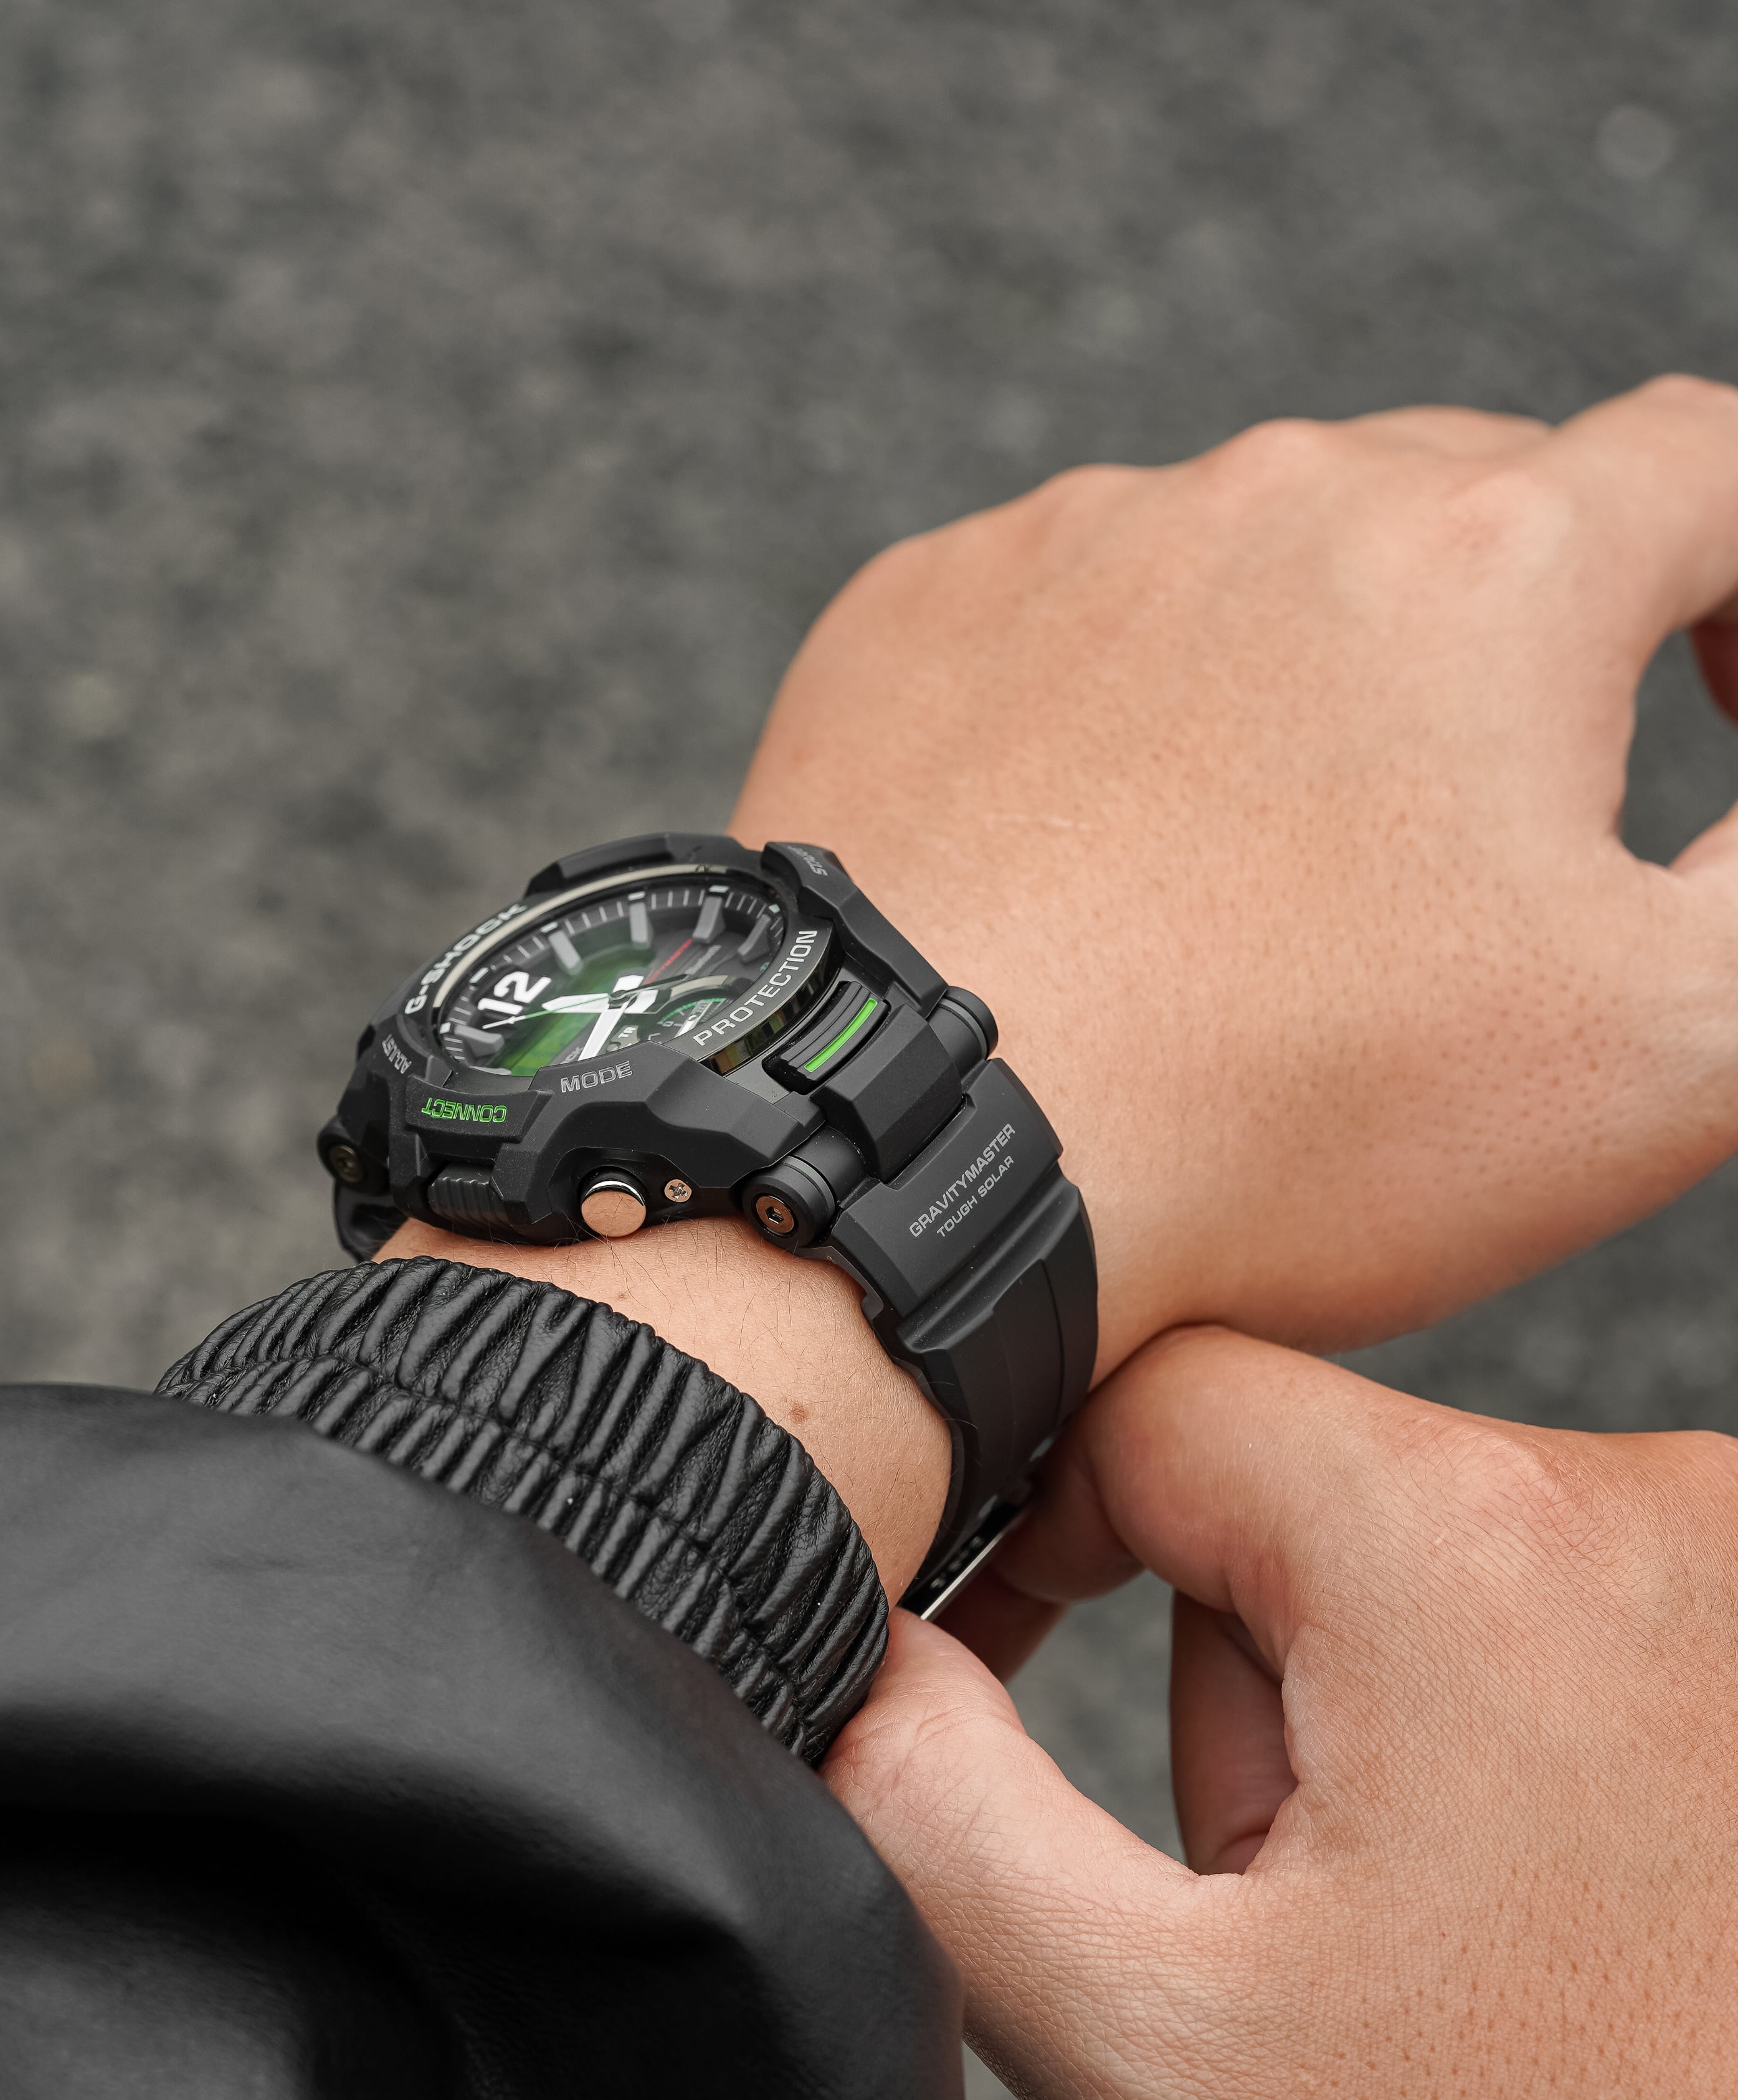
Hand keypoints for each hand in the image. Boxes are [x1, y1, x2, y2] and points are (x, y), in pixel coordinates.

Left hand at [734, 376, 1737, 1368]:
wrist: (926, 1154)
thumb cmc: (1294, 1115)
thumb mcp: (1666, 1046)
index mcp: (1498, 561)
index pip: (1709, 464)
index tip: (1726, 703)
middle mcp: (1283, 494)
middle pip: (1471, 497)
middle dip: (1528, 624)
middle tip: (1493, 811)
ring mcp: (1079, 539)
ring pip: (1257, 552)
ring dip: (1310, 666)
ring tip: (1277, 859)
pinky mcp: (923, 610)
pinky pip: (1070, 609)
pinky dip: (1121, 698)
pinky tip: (1106, 849)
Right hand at [826, 1330, 1737, 2099]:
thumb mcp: (1156, 2042)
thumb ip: (937, 1812)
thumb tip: (855, 1657)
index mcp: (1463, 1546)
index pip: (1150, 1398)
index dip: (1040, 1530)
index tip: (1025, 1675)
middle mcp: (1641, 1503)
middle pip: (1286, 1491)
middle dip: (1232, 1685)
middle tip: (1295, 1900)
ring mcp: (1733, 1567)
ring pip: (1410, 1559)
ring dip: (1361, 1719)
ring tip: (1429, 1925)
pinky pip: (1539, 1611)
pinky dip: (1482, 1733)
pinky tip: (1527, 1906)